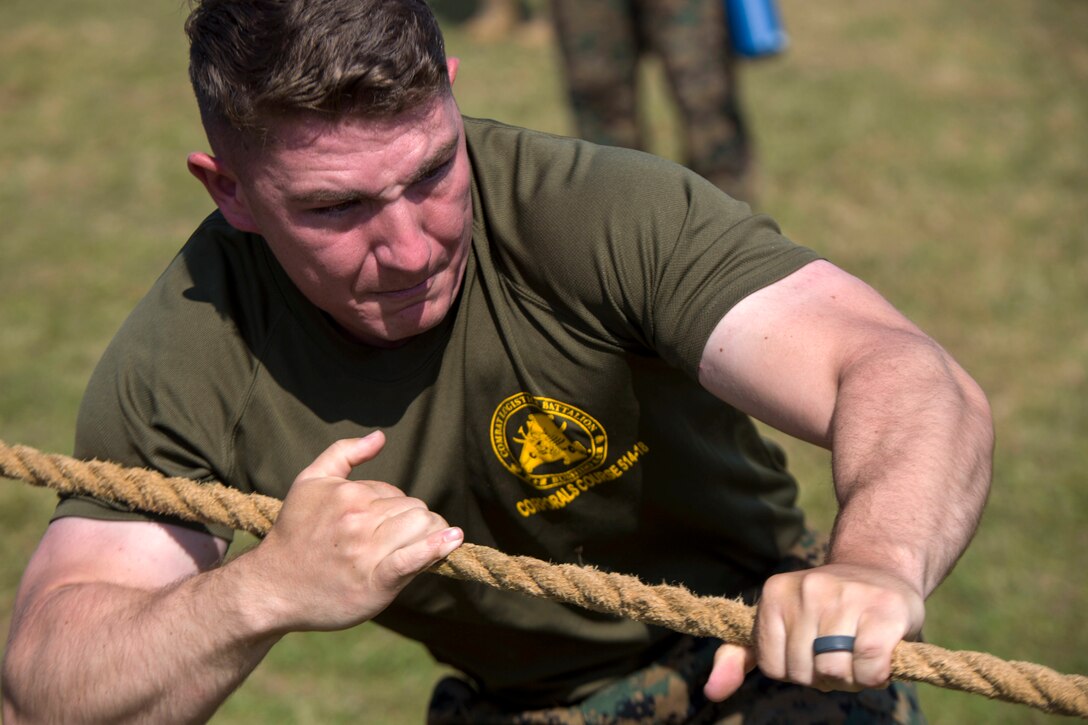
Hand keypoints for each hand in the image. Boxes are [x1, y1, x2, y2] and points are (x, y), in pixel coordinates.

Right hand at [242, 432, 462, 632]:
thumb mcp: (309, 483)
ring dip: (428, 536)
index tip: (380, 529)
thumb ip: (344, 453)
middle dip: (414, 523)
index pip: (399, 494)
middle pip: (416, 509)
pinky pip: (413, 559)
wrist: (271, 587)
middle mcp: (359, 519)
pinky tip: (452, 541)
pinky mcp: (375, 582)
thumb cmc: (294, 534)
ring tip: (416, 548)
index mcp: (348, 494)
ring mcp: (367, 552)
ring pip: (422, 527)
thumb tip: (380, 436)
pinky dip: (435, 549)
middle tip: (395, 543)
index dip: (396, 510)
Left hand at [704, 564, 923, 699]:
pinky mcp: (882, 610)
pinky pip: (869, 666)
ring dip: (851, 679)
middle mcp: (807, 589)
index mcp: (774, 593)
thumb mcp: (776, 625)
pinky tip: (879, 660)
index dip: (797, 673)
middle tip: (840, 655)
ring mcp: (844, 596)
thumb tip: (711, 692)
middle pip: (805, 671)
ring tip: (858, 656)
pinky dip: (874, 676)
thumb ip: (740, 656)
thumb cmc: (824, 610)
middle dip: (824, 677)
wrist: (879, 571)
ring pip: (834, 671)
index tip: (811, 654)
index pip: (774, 667)